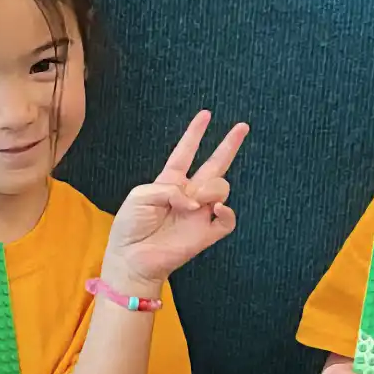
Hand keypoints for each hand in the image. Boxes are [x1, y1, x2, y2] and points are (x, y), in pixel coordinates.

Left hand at [104, 110, 248, 285]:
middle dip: (229, 145)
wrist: (131, 258)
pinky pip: (227, 219)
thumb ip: (168, 189)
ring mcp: (199, 213)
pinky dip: (226, 212)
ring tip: (195, 201)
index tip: (205, 114)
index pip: (185, 153)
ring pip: (221, 188)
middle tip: (242, 126)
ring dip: (211, 189)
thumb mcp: (140, 195)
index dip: (194, 134)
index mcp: (169, 182)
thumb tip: (194, 202)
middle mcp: (188, 195)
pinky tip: (214, 209)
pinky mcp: (205, 234)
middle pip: (214, 165)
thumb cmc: (130, 226)